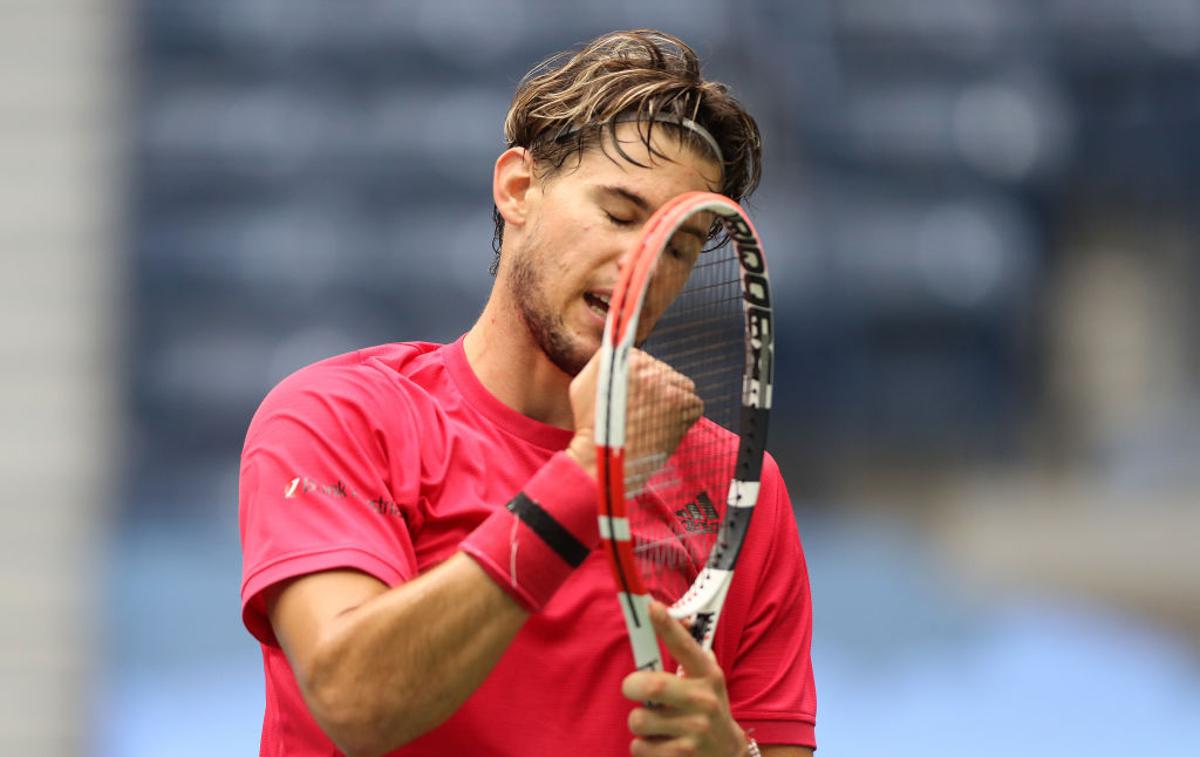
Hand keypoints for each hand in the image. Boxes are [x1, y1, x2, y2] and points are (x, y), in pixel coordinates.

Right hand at [567, 348, 702, 486]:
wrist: (602, 459)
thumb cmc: (590, 426)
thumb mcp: (583, 383)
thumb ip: (603, 363)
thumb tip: (620, 351)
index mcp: (624, 359)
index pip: (646, 362)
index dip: (642, 381)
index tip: (635, 397)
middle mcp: (647, 368)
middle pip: (666, 373)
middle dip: (659, 391)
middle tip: (646, 412)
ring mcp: (666, 387)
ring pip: (684, 386)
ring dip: (675, 400)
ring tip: (659, 419)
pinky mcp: (681, 407)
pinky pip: (695, 405)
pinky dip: (687, 416)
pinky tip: (669, 426)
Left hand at [621, 602, 747, 756]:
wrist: (729, 754)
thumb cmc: (708, 708)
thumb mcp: (707, 678)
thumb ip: (689, 650)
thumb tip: (663, 611)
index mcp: (708, 676)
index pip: (686, 647)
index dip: (668, 627)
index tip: (653, 608)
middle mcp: (703, 702)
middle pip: (651, 686)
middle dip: (631, 685)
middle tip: (632, 688)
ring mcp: (694, 732)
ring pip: (638, 719)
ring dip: (638, 721)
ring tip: (654, 723)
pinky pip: (639, 747)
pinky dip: (642, 746)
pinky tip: (660, 744)